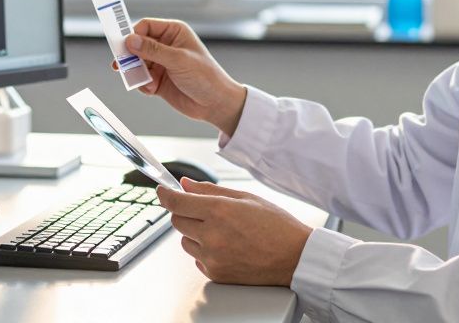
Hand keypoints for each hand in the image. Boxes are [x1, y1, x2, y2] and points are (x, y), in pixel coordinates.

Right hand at [117, 19, 247, 135]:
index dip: (133, 35)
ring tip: (144, 82)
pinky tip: (151, 89)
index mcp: (173, 32)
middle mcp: (165, 45)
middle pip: (137, 45)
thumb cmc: (205, 76)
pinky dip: (141, 84)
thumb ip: (153, 50)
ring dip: (136, 73)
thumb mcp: (179, 60)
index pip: (145, 26)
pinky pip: (140, 79)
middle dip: (130, 56)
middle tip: (121, 66)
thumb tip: (130, 41)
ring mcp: (161, 63)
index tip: (123, 46)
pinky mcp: (157, 80)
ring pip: (136, 63)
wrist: (215, 104)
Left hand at [157, 178, 313, 285]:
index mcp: (219, 211)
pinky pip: (197, 258)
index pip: (177, 202)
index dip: (165, 195)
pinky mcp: (216, 274)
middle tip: (205, 211)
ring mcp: (213, 257)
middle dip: (185, 212)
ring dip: (194, 233)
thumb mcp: (246, 198)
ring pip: (185, 240)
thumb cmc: (277, 226)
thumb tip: (185, 184)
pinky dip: (205, 251)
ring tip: (222, 231)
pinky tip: (227, 246)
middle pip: (177, 221)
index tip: (162, 191)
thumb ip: (210, 191)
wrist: (295, 258)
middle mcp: (212, 235)